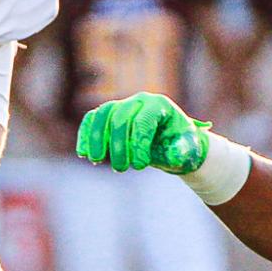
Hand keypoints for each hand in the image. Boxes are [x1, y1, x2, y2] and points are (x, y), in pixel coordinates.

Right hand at [74, 93, 210, 173]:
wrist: (172, 143)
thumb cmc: (181, 146)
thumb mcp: (188, 151)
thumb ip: (182, 151)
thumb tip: (175, 153)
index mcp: (160, 105)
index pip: (143, 121)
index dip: (139, 144)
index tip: (139, 167)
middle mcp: (139, 101)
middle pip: (120, 117)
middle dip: (118, 144)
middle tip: (120, 169)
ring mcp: (123, 105)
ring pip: (102, 114)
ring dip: (96, 138)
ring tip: (96, 160)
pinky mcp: (111, 115)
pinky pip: (93, 119)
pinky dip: (86, 134)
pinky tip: (84, 153)